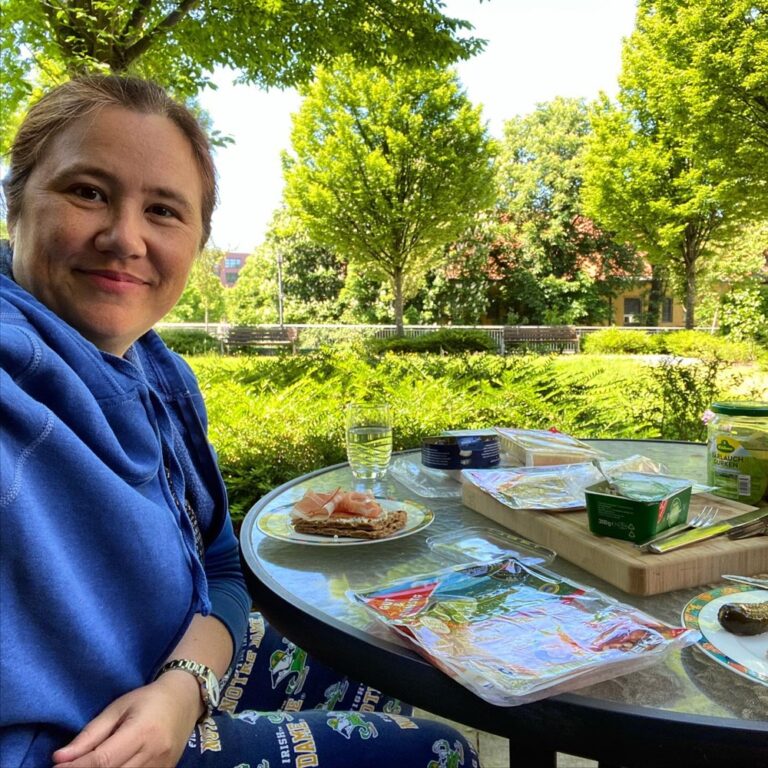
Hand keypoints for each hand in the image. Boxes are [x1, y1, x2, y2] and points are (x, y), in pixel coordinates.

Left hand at [52, 673, 202, 767]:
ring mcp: (161, 766)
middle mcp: (153, 752)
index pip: (102, 760)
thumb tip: (60, 757)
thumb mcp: (118, 708)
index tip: (56, 767)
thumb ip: (91, 734)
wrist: (185, 699)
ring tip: (88, 766)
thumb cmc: (148, 698)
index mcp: (142, 731)